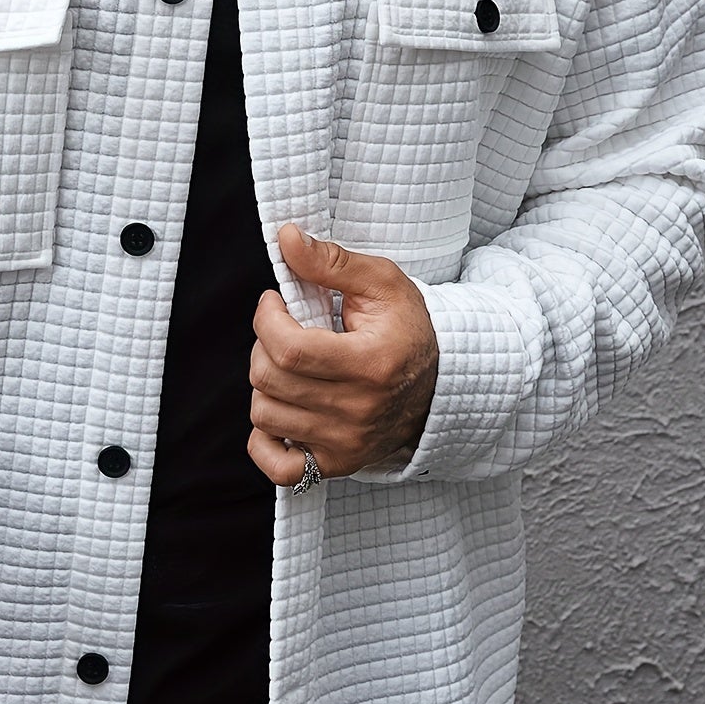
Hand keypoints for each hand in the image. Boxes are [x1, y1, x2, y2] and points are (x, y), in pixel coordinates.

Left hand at [248, 224, 439, 485]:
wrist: (441, 384)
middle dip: (263, 346)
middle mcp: (359, 410)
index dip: (266, 319)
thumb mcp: (381, 284)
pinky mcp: (338, 463)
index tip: (273, 303)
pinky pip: (278, 465)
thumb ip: (331, 261)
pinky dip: (266, 438)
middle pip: (269, 380)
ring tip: (290, 368)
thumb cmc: (408, 330)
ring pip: (264, 415)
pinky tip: (284, 410)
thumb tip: (287, 238)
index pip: (288, 349)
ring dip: (266, 385)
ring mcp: (347, 442)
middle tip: (283, 332)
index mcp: (371, 363)